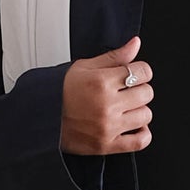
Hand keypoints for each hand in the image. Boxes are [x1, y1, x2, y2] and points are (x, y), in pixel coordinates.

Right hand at [61, 35, 152, 154]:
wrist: (42, 118)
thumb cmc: (60, 92)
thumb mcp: (84, 67)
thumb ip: (114, 56)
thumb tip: (135, 44)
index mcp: (101, 82)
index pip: (143, 71)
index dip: (140, 70)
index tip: (134, 74)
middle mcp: (107, 105)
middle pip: (147, 93)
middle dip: (139, 89)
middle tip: (126, 91)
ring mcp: (108, 126)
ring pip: (146, 115)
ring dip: (139, 110)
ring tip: (125, 108)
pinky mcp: (107, 145)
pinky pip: (140, 141)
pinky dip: (142, 134)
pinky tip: (133, 126)